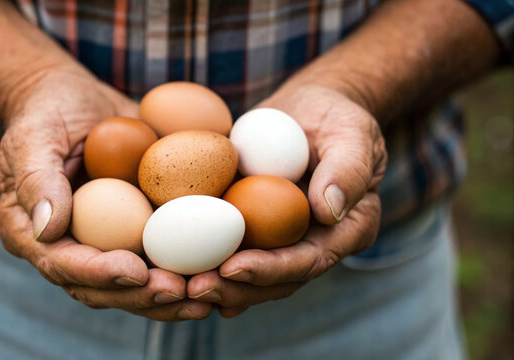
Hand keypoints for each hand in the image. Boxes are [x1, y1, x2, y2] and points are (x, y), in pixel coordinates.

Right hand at [0, 66, 211, 320]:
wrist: (74, 100)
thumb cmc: (47, 114)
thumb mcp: (34, 137)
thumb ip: (37, 181)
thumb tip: (49, 229)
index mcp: (35, 236)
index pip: (63, 266)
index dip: (99, 274)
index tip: (136, 271)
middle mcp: (70, 249)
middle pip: (103, 289)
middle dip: (143, 296)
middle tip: (181, 291)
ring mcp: (105, 244)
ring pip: (136, 285)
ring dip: (171, 296)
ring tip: (207, 296)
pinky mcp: (135, 232)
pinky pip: (160, 257)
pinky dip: (188, 269)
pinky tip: (221, 269)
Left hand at [187, 85, 386, 317]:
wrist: (311, 109)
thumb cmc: (337, 116)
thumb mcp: (353, 132)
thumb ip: (347, 169)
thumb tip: (328, 211)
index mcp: (348, 229)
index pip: (310, 260)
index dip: (271, 269)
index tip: (232, 267)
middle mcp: (317, 242)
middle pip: (278, 280)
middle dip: (237, 289)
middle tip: (196, 288)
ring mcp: (286, 238)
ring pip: (253, 274)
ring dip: (218, 284)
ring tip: (181, 285)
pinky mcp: (259, 227)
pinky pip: (233, 248)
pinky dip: (208, 262)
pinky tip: (179, 272)